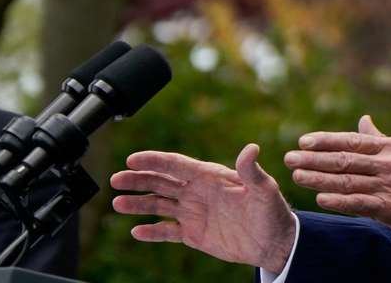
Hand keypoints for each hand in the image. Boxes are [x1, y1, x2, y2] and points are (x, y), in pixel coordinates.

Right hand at [111, 144, 297, 272]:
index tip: (132, 159)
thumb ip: (252, 171)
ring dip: (138, 204)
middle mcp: (197, 192)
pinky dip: (152, 232)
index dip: (154, 160)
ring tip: (117, 203)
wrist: (274, 243)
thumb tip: (251, 148)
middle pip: (160, 182)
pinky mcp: (193, 234)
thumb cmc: (272, 212)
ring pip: (159, 205)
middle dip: (138, 179)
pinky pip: (167, 231)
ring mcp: (193, 212)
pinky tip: (136, 232)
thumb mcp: (264, 190)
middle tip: (115, 179)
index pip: (176, 165)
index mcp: (209, 176)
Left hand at [285, 115, 390, 249]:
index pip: (352, 140)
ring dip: (319, 179)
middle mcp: (389, 163)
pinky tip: (321, 199)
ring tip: (297, 176)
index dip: (325, 141)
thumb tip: (363, 119)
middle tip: (290, 158)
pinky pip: (359, 203)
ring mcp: (390, 185)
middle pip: (344, 159)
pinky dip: (339, 201)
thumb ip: (380, 138)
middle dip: (313, 159)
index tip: (303, 141)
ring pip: (347, 180)